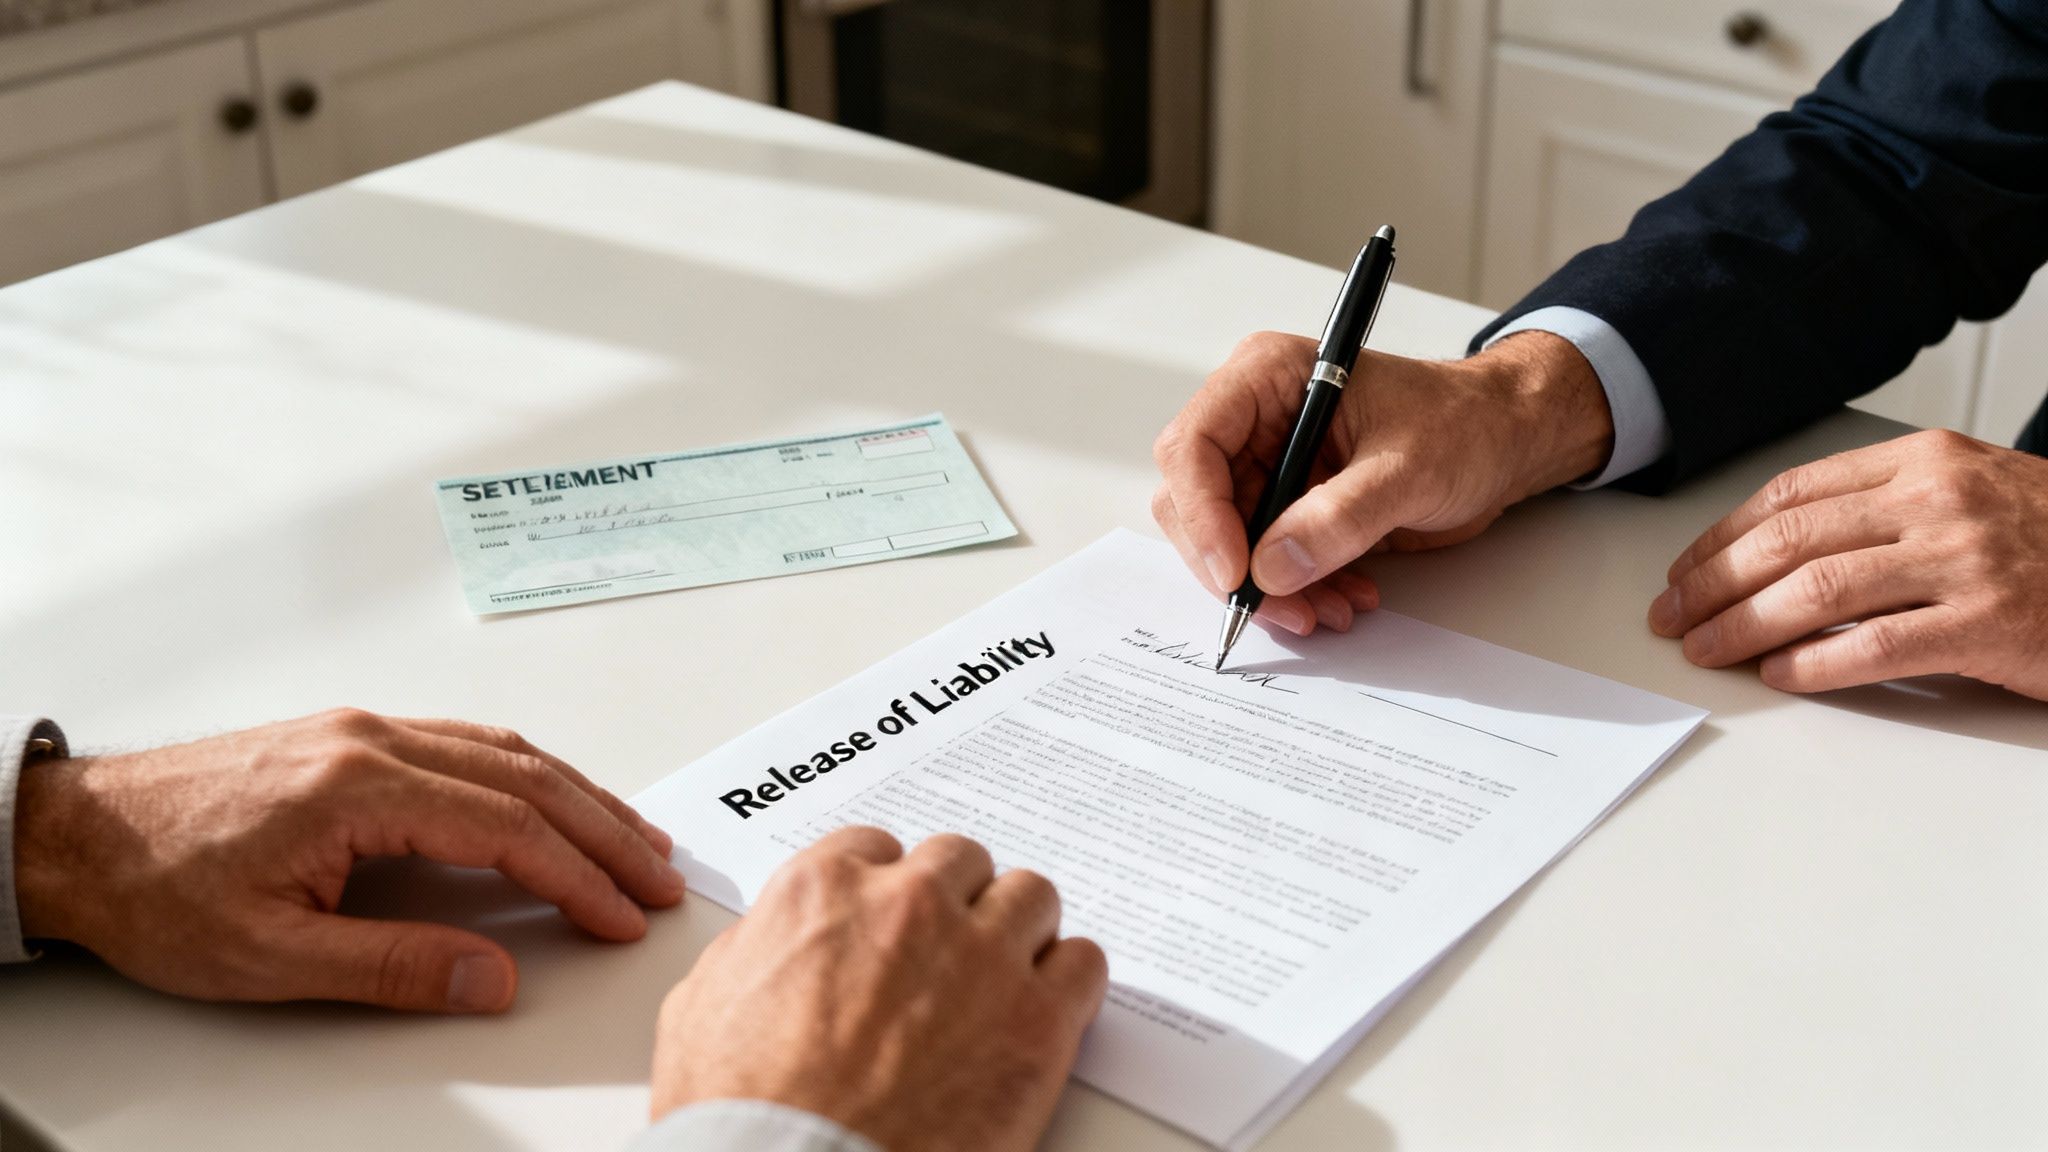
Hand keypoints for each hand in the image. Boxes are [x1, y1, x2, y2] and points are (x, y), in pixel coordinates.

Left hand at [14, 708, 682, 1011]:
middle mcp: (372, 741)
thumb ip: (394, 965)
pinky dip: (530, 776)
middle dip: (604, 832)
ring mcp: (365, 731)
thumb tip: (492, 977)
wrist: (75, 833)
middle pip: (525, 779)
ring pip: (505, 752)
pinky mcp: (352, 738)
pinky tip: (552, 798)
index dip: (579, 876)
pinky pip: (469, 744)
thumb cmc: (154, 887)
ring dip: (579, 796)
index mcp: (358, 786)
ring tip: (632, 839)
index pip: (506, 826)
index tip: (623, 913)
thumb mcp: (269, 955)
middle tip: (659, 879)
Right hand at [650, 828, 1107, 1151]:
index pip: (880, 848)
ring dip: (1018, 931)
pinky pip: (1083, 963)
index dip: (887, 892)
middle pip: (962, 863)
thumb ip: (754, 947)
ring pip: (1031, 896)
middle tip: (950, 954)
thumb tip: (775, 941)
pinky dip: (1068, 981)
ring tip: (1003, 977)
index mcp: (825, 891)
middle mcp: (910, 906)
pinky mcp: (1037, 1019)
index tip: (893, 922)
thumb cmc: (740, 1111)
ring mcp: (981, 957)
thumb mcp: (703, 1004)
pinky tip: (1044, 1010)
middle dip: (956, 904)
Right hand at [1152, 330, 1614, 634]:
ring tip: (1329, 610)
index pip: (1194, 445)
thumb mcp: (1408, 469)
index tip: (1236, 572)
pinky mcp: (1292, 505)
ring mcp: (1271, 464)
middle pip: (1196, 501)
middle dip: (1234, 565)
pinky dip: (1297, 590)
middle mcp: (1256, 419)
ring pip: (1229, 542)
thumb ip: (1339, 517)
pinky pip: (1267, 559)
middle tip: (1279, 608)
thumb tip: (1274, 566)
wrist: (1506, 441)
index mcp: (1268, 378)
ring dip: (1271, 588)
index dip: (1202, 513)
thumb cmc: (1466, 423)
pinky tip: (1344, 596)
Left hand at [1650, 429, 2047, 699]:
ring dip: (1743, 627)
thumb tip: (1776, 552)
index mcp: (1925, 459)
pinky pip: (1874, 646)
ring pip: (1816, 592)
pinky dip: (1813, 664)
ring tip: (1707, 651)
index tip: (1684, 570)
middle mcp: (1938, 499)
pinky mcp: (1987, 623)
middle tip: (1672, 617)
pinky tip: (1779, 675)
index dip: (1723, 537)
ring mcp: (1964, 559)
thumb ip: (1883, 508)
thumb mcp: (1969, 493)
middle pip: (1789, 541)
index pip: (1792, 494)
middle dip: (1713, 584)